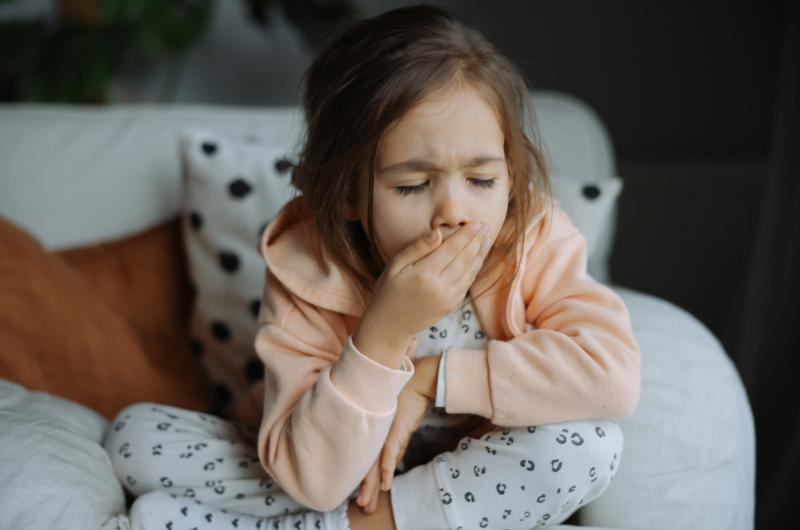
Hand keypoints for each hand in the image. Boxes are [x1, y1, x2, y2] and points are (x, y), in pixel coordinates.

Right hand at [353, 222, 491, 368]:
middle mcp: (439, 287)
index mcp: (424, 274)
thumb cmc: (388, 290)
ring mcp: (447, 299)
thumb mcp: (395, 265)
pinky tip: (477, 259)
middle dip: (477, 241)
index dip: (466, 234)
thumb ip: (417, 248)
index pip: (452, 248)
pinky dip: (474, 270)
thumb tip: (438, 233)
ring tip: (487, 240)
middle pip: (465, 259)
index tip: (476, 223)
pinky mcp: (451, 306)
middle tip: (486, 226)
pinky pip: (467, 284)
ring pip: (470, 272)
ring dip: (480, 255)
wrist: (389, 325)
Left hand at [356, 356, 438, 512]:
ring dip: (370, 486)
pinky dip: (385, 471)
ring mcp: (383, 433)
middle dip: (364, 489)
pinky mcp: (394, 431)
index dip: (364, 480)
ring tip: (366, 504)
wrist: (417, 381)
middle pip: (366, 467)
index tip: (361, 497)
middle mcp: (376, 435)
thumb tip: (394, 460)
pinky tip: (384, 486)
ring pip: (373, 465)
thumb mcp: (401, 426)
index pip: (367, 461)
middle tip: (361, 507)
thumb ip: (396, 443)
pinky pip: (388, 455)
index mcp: (375, 434)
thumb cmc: (409, 399)